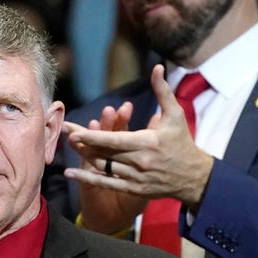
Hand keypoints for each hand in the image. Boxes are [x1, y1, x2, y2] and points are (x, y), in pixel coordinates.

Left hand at [65, 64, 213, 209]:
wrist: (194, 178)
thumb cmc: (183, 143)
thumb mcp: (176, 115)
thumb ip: (163, 91)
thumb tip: (157, 67)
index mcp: (147, 143)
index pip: (114, 140)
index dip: (93, 136)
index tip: (74, 132)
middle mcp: (139, 162)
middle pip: (104, 153)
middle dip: (83, 144)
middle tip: (63, 134)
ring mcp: (135, 177)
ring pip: (102, 167)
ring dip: (83, 157)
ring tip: (68, 146)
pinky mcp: (133, 189)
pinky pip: (105, 183)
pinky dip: (86, 179)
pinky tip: (70, 173)